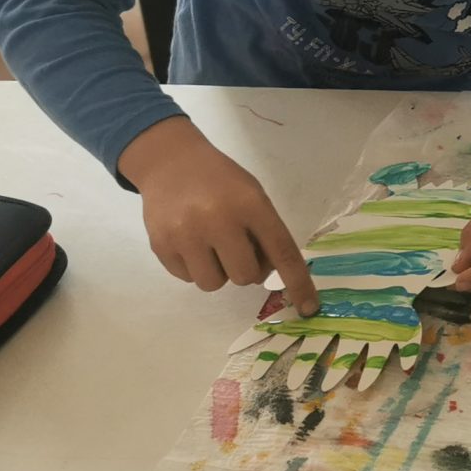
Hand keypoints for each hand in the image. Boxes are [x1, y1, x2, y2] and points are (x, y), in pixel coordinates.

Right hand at [120, 117, 316, 310]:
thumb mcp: (252, 195)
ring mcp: (185, 234)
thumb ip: (265, 232)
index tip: (309, 308)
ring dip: (218, 272)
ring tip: (211, 246)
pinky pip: (188, 279)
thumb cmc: (220, 181)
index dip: (298, 283)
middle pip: (246, 276)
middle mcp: (217, 220)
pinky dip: (194, 267)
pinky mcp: (161, 246)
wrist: (169, 162)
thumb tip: (272, 275)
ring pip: (214, 284)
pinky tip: (190, 242)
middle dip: (246, 268)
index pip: (282, 251)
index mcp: (250, 204)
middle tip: (236, 247)